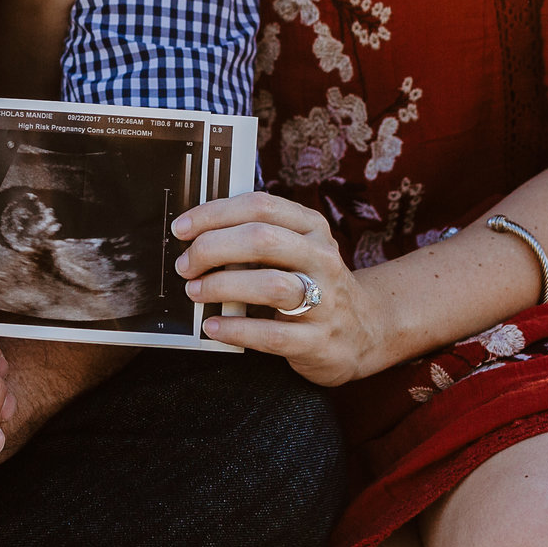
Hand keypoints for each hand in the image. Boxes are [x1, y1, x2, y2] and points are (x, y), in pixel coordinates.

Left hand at [175, 193, 381, 386]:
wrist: (365, 331)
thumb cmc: (314, 284)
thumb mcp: (298, 249)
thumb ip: (258, 237)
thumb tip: (198, 232)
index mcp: (312, 228)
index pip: (260, 206)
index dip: (214, 213)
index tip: (182, 228)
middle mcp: (322, 258)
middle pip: (262, 239)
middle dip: (212, 249)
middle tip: (186, 265)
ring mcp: (325, 300)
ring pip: (269, 284)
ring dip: (221, 286)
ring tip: (195, 291)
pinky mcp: (318, 340)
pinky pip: (271, 333)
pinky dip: (236, 329)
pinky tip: (213, 325)